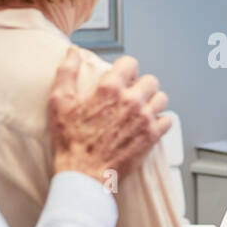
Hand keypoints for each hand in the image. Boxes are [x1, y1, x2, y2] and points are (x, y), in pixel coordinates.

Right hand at [49, 47, 170, 181]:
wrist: (83, 175)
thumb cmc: (71, 142)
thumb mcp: (59, 102)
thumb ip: (67, 72)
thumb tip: (73, 52)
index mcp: (110, 89)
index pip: (130, 63)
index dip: (125, 69)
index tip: (121, 78)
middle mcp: (131, 101)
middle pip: (150, 80)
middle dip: (140, 85)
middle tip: (131, 95)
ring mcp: (144, 119)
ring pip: (161, 98)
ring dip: (152, 102)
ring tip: (140, 109)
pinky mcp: (152, 137)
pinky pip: (167, 120)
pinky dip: (159, 121)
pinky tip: (147, 125)